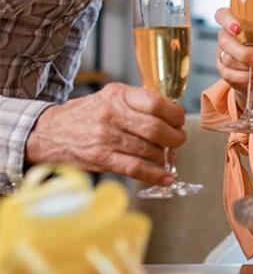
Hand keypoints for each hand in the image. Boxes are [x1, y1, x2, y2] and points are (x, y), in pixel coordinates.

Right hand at [26, 83, 185, 184]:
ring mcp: (105, 138)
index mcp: (118, 95)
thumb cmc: (88, 113)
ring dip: (164, 156)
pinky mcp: (101, 159)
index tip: (180, 120)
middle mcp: (112, 115)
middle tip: (179, 139)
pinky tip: (165, 178)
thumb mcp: (112, 95)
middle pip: (154, 128)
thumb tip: (172, 114)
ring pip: (147, 149)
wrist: (51, 132)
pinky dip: (154, 175)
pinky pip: (134, 169)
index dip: (174, 114)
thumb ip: (139, 102)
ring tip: (169, 156)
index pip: (155, 103)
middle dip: (174, 137)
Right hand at [214, 6, 252, 93]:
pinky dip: (247, 78)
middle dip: (244, 53)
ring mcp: (222, 55)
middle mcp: (225, 38)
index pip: (222, 15)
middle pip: (226, 42)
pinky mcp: (224, 71)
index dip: (228, 20)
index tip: (238, 29)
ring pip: (229, 60)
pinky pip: (230, 75)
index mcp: (235, 23)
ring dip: (250, 67)